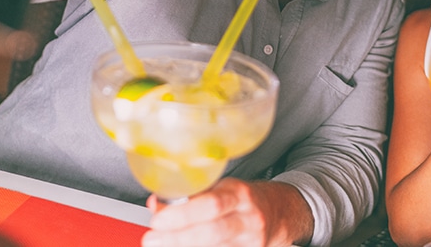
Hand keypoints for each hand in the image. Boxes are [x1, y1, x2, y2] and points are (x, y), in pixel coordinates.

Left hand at [142, 178, 310, 246]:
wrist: (279, 213)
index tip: (158, 218)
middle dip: (178, 237)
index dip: (184, 213)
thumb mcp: (221, 189)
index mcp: (240, 194)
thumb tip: (157, 203)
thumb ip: (191, 196)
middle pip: (212, 232)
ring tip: (160, 243)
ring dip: (183, 246)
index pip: (213, 203)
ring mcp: (251, 241)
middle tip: (152, 238)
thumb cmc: (244, 199)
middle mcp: (248, 218)